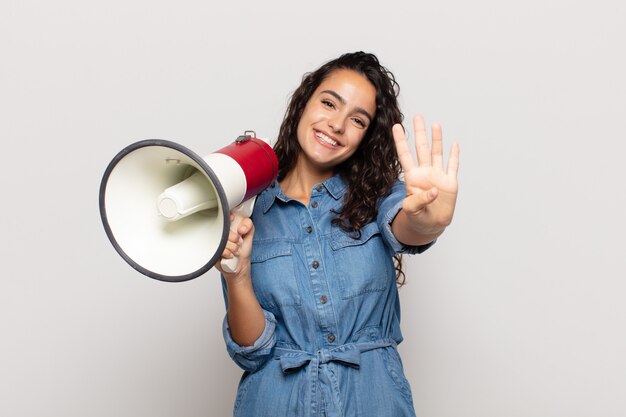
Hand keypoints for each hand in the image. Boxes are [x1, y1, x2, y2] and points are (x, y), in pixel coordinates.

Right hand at [215, 213, 254, 282]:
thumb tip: (241, 226)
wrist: (238, 267)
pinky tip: (229, 255)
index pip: (226, 216)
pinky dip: (228, 253)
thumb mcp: (249, 236)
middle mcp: (220, 232)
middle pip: (226, 229)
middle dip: (235, 238)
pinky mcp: (212, 250)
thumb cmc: (243, 251)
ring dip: (233, 248)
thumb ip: (249, 225)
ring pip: (224, 240)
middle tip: (237, 243)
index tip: (237, 227)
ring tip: (234, 251)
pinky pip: (221, 249)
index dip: (230, 219)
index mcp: (228, 226)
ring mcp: (215, 241)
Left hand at [392, 114, 459, 235]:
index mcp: (412, 178)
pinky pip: (452, 166)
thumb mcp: (412, 212)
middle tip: (417, 116)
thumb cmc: (417, 218)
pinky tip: (454, 144)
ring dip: (436, 139)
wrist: (431, 226)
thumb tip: (433, 191)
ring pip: (437, 153)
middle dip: (419, 132)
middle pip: (421, 149)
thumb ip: (419, 201)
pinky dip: (454, 156)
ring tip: (435, 124)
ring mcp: (438, 176)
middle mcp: (425, 173)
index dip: (400, 141)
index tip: (395, 126)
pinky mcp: (450, 183)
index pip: (404, 156)